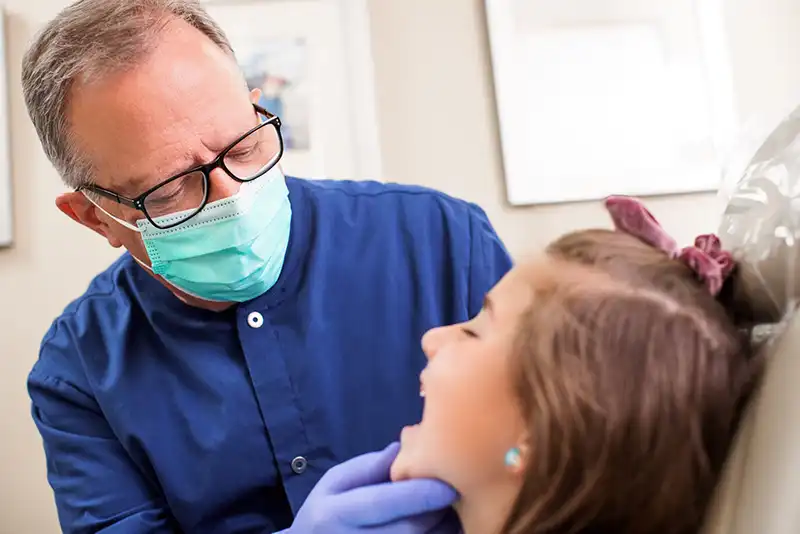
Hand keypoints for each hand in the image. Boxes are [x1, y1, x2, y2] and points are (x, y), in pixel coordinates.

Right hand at [283, 442, 460, 533]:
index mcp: (336, 513)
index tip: (448, 484)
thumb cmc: (327, 512)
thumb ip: (370, 466)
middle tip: (455, 492)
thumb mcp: (336, 483)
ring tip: (448, 510)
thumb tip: (405, 448)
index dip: (419, 494)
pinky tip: (440, 527)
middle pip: (407, 529)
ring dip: (442, 528)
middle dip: (437, 511)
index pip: (382, 503)